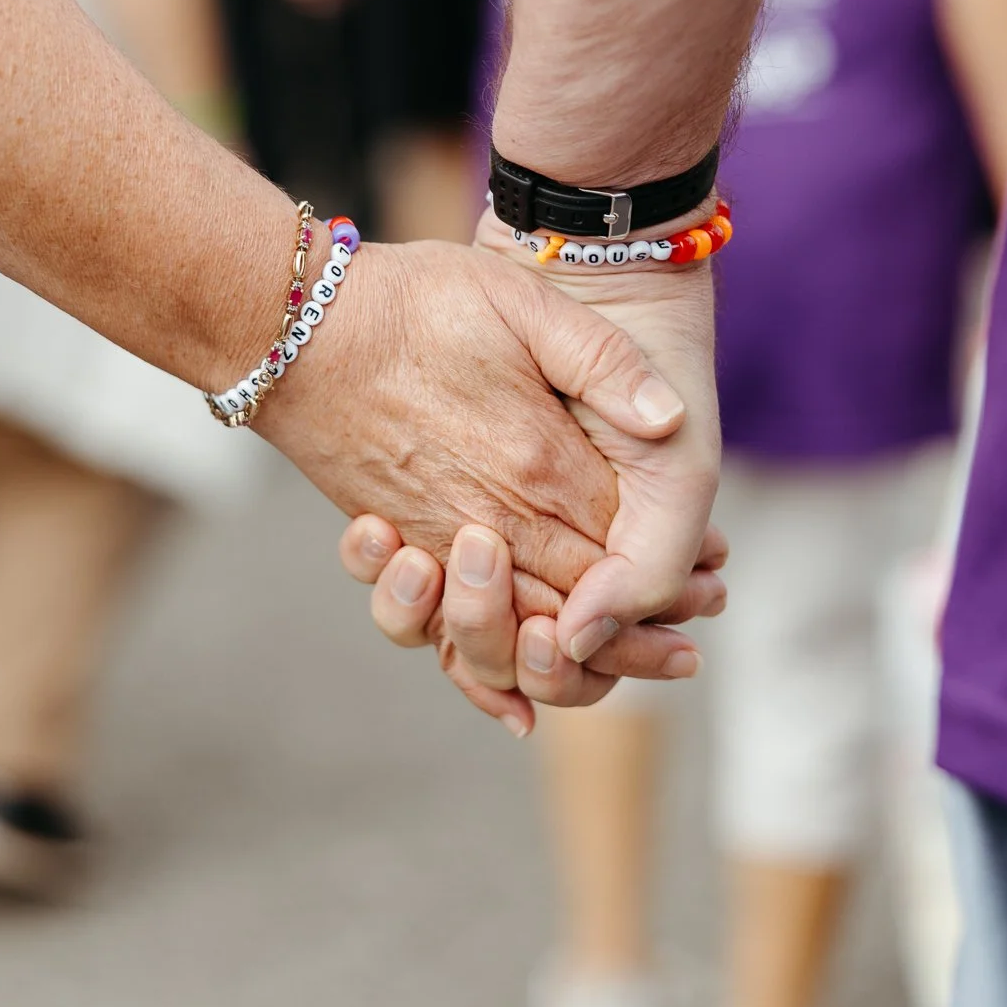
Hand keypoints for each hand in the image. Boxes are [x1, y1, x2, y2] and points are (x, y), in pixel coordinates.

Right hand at [334, 210, 723, 721]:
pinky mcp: (397, 539)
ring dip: (566, 659)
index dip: (672, 577)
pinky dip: (479, 673)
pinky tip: (511, 706)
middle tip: (687, 656)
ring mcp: (437, 535)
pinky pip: (443, 632)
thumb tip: (670, 422)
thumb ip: (602, 360)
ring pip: (513, 630)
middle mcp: (488, 515)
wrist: (291, 323)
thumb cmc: (410, 300)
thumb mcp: (521, 299)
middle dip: (635, 638)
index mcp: (536, 461)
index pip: (621, 545)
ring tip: (619, 665)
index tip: (715, 591)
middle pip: (578, 603)